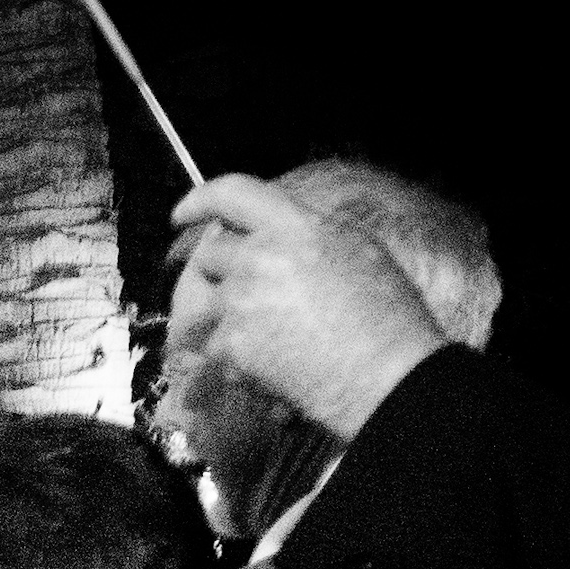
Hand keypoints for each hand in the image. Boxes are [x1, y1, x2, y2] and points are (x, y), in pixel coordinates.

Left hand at [166, 175, 446, 439]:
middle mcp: (262, 256)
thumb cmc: (388, 319)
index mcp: (297, 226)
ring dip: (226, 322)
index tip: (181, 214)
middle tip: (247, 301)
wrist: (386, 375)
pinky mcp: (230, 342)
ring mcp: (241, 299)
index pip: (232, 193)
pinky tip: (271, 368)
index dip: (200, 200)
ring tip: (267, 341)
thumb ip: (308, 236)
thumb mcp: (358, 251)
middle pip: (211, 255)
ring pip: (206, 304)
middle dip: (221, 276)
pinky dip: (234, 360)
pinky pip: (213, 347)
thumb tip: (279, 235)